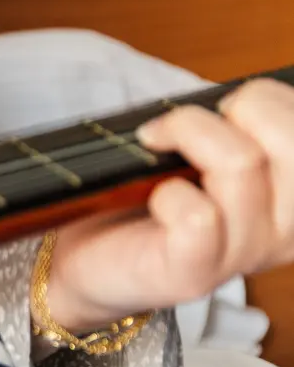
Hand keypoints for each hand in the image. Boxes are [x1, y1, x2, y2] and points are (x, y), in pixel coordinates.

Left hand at [42, 78, 293, 332]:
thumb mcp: (202, 153)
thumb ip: (237, 128)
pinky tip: (154, 197)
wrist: (93, 260)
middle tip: (193, 120)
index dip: (268, 98)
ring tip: (155, 142)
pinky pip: (198, 214)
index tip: (227, 104)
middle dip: (240, 106)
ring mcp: (243, 254)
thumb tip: (243, 93)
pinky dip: (168, 192)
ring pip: (241, 163)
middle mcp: (286, 229)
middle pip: (290, 140)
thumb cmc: (144, 196)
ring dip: (188, 133)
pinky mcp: (196, 272)